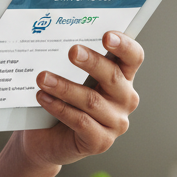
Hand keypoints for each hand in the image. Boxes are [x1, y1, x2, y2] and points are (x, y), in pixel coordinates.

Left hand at [16, 31, 141, 168]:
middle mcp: (124, 99)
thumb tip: (57, 35)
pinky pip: (81, 122)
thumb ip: (73, 59)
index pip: (133, 57)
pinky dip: (59, 108)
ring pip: (92, 100)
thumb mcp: (69, 76)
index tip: (107, 36)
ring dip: (64, 87)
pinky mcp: (101, 141)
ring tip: (43, 78)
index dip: (124, 45)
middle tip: (72, 51)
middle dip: (92, 62)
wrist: (45, 137)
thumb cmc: (60, 100)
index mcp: (122, 77)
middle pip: (113, 77)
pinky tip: (43, 98)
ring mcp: (115, 122)